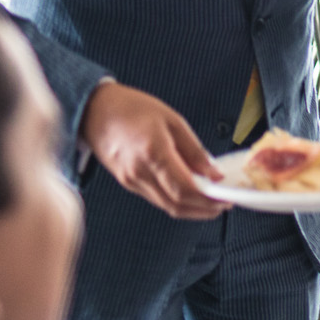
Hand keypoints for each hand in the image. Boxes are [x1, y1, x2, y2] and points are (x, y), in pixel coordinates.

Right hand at [79, 81, 227, 220]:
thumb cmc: (131, 109)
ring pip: (167, 206)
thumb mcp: (172, 120)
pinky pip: (157, 199)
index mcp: (153, 153)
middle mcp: (140, 172)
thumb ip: (194, 150)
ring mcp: (131, 181)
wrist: (95, 110)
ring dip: (192, 209)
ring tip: (211, 200)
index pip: (185, 189)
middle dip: (204, 210)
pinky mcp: (128, 184)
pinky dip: (177, 201)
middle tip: (223, 204)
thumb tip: (213, 172)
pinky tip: (189, 193)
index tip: (225, 199)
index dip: (208, 200)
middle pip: (177, 204)